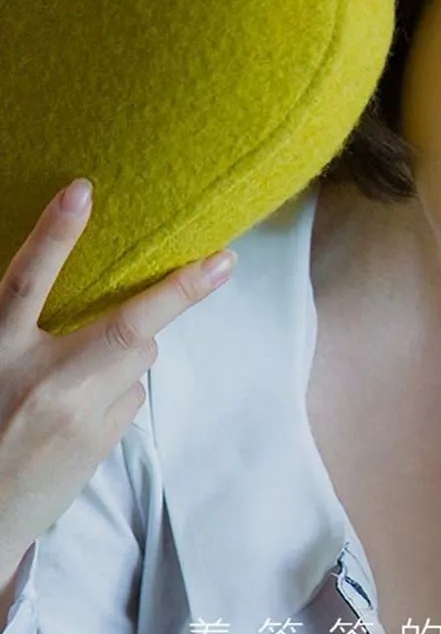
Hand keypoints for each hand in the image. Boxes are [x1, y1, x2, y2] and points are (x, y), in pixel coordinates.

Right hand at [0, 180, 236, 574]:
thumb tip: (95, 309)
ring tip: (84, 373)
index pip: (26, 282)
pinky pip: (129, 396)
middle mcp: (41, 380)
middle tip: (222, 264)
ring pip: (136, 362)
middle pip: (124, 327)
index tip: (82, 191)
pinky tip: (86, 410)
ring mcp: (79, 416)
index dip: (54, 235)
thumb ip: (27, 334)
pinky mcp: (102, 442)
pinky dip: (121, 387)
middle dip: (178, 294)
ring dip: (131, 351)